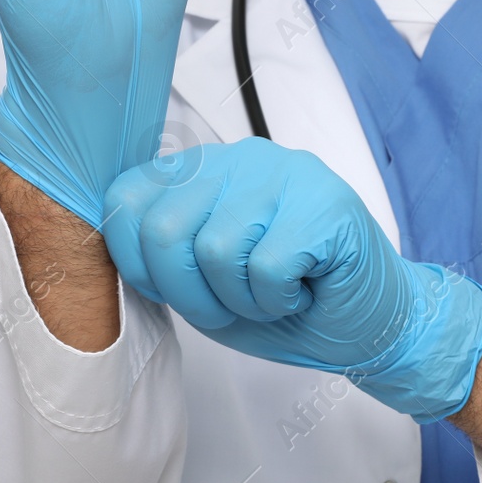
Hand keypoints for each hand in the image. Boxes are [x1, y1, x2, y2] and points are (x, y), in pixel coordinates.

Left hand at [101, 139, 481, 421]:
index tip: (180, 289)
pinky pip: (265, 267)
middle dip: (190, 293)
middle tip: (235, 303)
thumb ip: (162, 252)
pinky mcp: (323, 202)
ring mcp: (286, 173)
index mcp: (205, 171)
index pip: (127, 196)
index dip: (138, 261)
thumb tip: (109, 237)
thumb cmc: (287, 304)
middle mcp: (242, 159)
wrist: (372, 323)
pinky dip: (278, 300)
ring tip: (275, 293)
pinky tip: (302, 289)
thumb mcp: (204, 284)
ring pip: (215, 250)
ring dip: (242, 300)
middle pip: (163, 228)